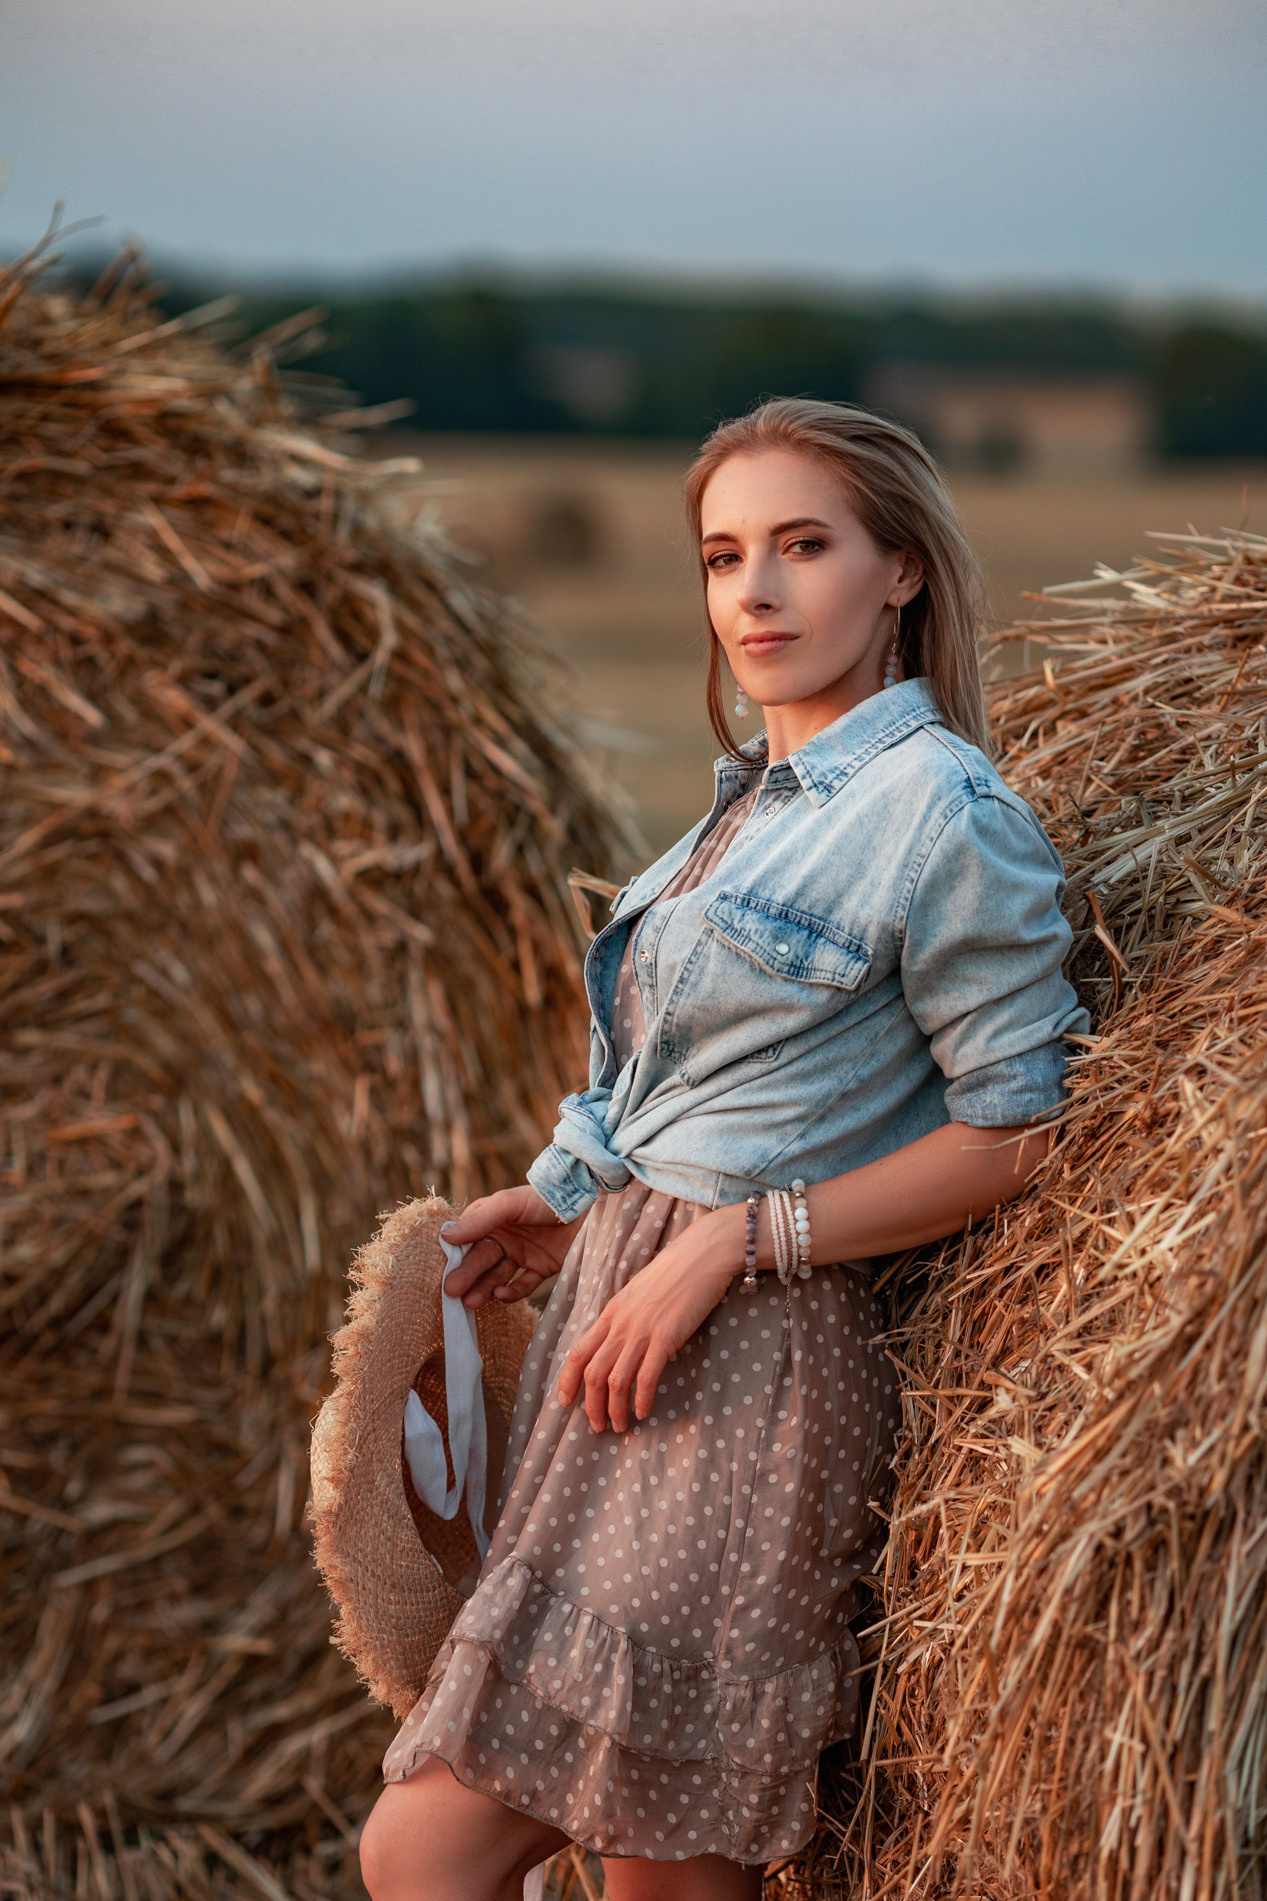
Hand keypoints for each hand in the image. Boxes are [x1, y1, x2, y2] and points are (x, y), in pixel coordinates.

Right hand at [440, 1186, 582, 1308]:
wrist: (588, 1205)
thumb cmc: (543, 1198)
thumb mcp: (508, 1204)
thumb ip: (479, 1221)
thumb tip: (445, 1237)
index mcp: (491, 1219)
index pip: (467, 1241)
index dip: (454, 1258)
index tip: (440, 1274)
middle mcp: (504, 1237)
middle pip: (480, 1260)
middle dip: (466, 1276)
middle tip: (452, 1293)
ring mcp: (522, 1253)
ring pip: (497, 1275)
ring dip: (484, 1289)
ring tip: (472, 1302)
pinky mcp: (541, 1267)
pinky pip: (523, 1284)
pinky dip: (512, 1292)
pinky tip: (502, 1295)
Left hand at [558, 1204, 744, 1431]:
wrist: (701, 1254)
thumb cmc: (674, 1273)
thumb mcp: (638, 1294)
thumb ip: (625, 1318)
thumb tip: (620, 1343)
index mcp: (610, 1313)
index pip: (577, 1352)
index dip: (567, 1381)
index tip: (565, 1402)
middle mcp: (620, 1324)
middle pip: (592, 1373)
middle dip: (591, 1406)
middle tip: (598, 1426)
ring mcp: (642, 1330)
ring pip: (615, 1380)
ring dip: (614, 1409)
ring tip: (619, 1426)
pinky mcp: (666, 1336)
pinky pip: (646, 1377)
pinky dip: (641, 1399)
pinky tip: (643, 1412)